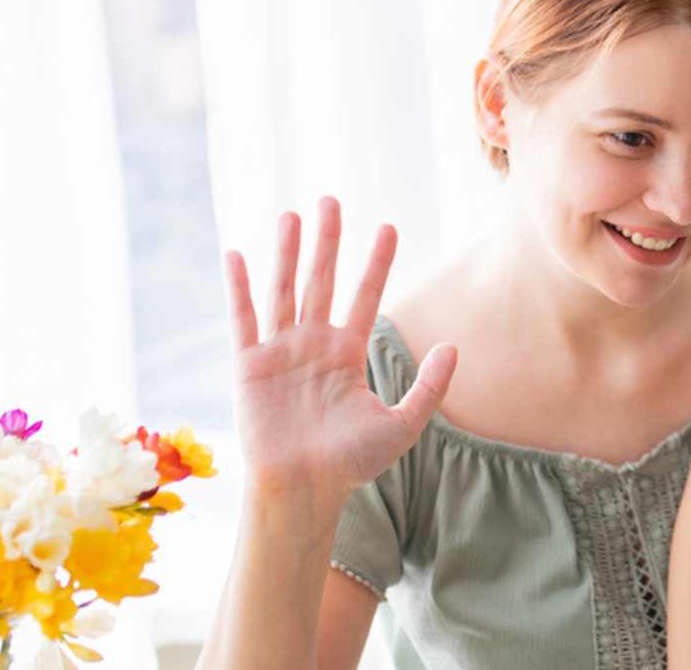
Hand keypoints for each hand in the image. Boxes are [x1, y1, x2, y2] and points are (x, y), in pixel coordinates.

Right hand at [224, 196, 455, 514]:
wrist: (303, 491)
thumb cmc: (349, 465)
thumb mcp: (402, 425)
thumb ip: (429, 387)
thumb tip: (452, 345)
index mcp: (347, 354)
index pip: (364, 296)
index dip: (376, 263)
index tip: (389, 227)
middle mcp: (314, 345)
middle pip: (322, 281)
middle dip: (328, 242)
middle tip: (331, 199)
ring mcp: (281, 351)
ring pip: (285, 290)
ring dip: (287, 252)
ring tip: (292, 214)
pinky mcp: (249, 365)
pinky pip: (244, 319)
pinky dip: (241, 288)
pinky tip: (238, 255)